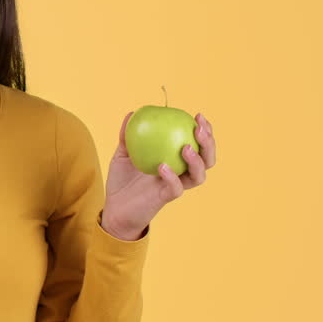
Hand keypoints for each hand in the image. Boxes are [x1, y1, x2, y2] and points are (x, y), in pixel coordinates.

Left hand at [101, 112, 216, 239]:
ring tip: (186, 148)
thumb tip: (131, 113)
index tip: (198, 116)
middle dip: (209, 143)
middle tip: (198, 128)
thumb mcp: (122, 154)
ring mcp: (174, 186)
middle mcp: (180, 174)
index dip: (205, 131)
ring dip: (197, 161)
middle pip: (207, 160)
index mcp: (175, 161)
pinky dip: (172, 177)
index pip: (198, 145)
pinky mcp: (164, 199)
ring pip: (199, 176)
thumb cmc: (121, 182)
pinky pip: (175, 188)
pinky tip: (162, 165)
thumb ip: (127, 136)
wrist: (114, 208)